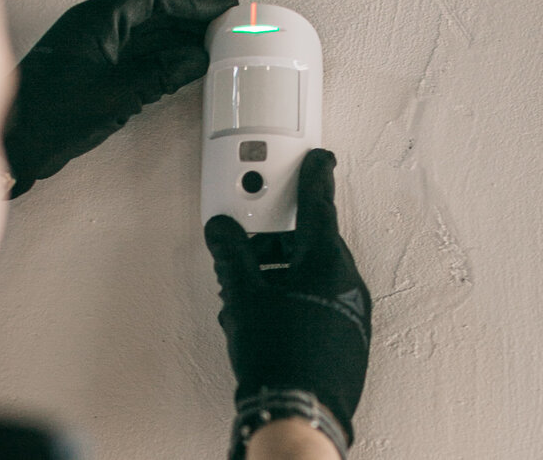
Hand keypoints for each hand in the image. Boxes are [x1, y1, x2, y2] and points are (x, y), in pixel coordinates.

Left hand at [3, 0, 237, 197]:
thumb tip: (195, 58)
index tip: (222, 7)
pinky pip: (137, 52)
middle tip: (225, 27)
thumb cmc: (47, 119)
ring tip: (213, 46)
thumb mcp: (115, 96)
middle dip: (191, 16)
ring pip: (147, 31)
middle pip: (153, 8)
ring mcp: (95, 47)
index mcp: (96, 20)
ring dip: (180, 37)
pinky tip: (184, 66)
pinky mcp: (95, 69)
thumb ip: (160, 74)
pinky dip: (163, 56)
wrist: (15, 147)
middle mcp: (95, 26)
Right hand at [203, 149, 370, 455]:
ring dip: (279, 273)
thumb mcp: (244, 294)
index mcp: (326, 262)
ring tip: (247, 292)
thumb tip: (222, 230)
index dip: (314, 178)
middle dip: (274, 241)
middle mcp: (346, 283)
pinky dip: (292, 297)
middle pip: (309, 243)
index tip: (319, 159)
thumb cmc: (279, 354)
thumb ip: (231, 255)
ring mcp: (349, 312)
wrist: (299, 413)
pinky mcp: (346, 337)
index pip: (319, 206)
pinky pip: (317, 301)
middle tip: (247, 245)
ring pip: (311, 274)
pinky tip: (264, 317)